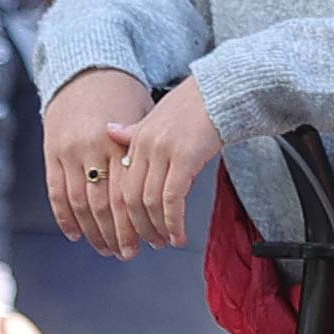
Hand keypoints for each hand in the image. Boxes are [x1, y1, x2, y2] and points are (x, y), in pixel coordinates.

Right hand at [46, 68, 158, 253]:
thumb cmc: (123, 98)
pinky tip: (77, 235)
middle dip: (118, 234)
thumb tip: (165, 194)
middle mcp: (90, 149)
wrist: (85, 72)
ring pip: (80, 204)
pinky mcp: (50, 153)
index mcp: (117, 143)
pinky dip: (65, 217)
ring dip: (94, 232)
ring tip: (107, 250)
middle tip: (129, 254)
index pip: (128, 195)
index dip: (139, 223)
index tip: (152, 240)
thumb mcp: (142, 122)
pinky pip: (56, 192)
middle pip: (105, 205)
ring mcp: (67, 152)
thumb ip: (146, 158)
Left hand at [99, 83, 225, 254]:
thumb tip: (111, 131)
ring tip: (166, 242)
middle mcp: (144, 145)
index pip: (120, 185)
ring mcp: (164, 151)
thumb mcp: (157, 116)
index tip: (131, 232)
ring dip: (157, 228)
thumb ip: (133, 131)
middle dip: (137, 228)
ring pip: (149, 202)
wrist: (222, 89)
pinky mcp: (185, 157)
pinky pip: (172, 198)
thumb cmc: (195, 104)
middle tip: (146, 244)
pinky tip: (179, 234)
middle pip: (129, 198)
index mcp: (135, 137)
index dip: (123, 215)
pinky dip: (173, 221)